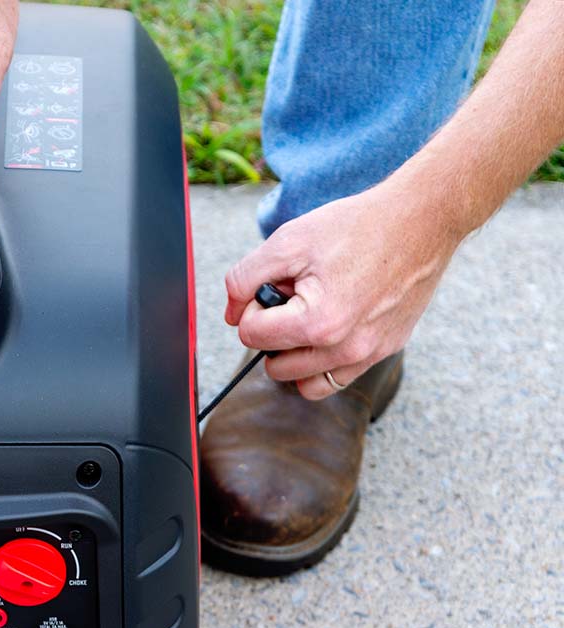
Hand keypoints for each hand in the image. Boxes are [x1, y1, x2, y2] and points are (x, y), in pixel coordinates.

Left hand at [224, 183, 464, 399]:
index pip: (251, 336)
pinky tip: (329, 326)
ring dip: (296, 355)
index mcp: (317, 323)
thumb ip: (245, 279)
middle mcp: (345, 348)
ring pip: (304, 382)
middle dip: (273, 333)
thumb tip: (231, 314)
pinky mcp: (386, 350)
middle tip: (293, 297)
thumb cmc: (356, 226)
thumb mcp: (287, 241)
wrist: (421, 219)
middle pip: (275, 365)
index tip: (273, 286)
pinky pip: (337, 378)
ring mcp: (369, 354)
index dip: (252, 307)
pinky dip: (323, 362)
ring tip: (309, 316)